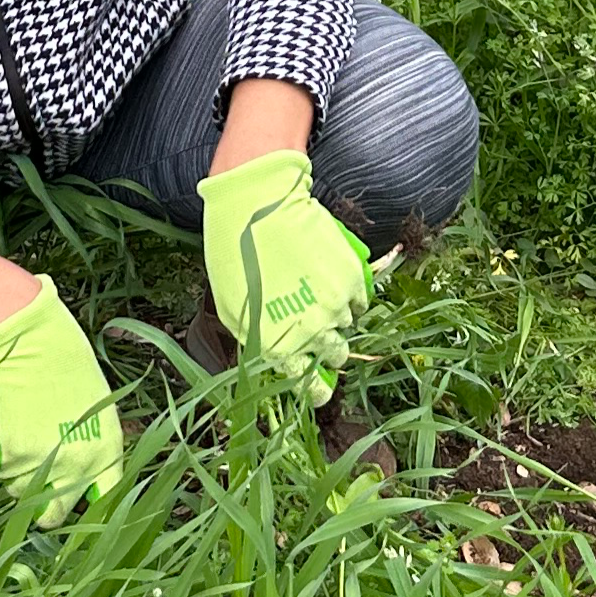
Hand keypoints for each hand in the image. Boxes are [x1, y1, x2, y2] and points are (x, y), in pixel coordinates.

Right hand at [0, 276, 122, 526]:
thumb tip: (75, 465)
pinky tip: (3, 419)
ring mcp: (42, 464)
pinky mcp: (10, 456)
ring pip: (20, 491)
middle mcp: (78, 465)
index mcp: (106, 448)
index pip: (108, 498)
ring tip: (17, 434)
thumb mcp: (94, 401)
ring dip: (15, 473)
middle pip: (55, 514)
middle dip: (42, 505)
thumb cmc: (63, 358)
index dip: (92, 507)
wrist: (28, 337)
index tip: (77, 505)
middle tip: (33, 484)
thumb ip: (89, 438)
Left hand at [198, 149, 369, 403]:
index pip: (312, 387)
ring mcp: (335, 305)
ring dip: (336, 320)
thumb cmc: (234, 256)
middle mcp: (312, 332)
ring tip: (319, 298)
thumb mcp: (235, 310)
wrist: (256, 207)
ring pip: (347, 328)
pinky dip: (351, 299)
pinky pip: (361, 302)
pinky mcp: (351, 277)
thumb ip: (260, 340)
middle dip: (328, 351)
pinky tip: (334, 285)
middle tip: (318, 333)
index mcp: (279, 346)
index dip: (318, 389)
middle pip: (336, 357)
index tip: (319, 383)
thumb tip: (280, 355)